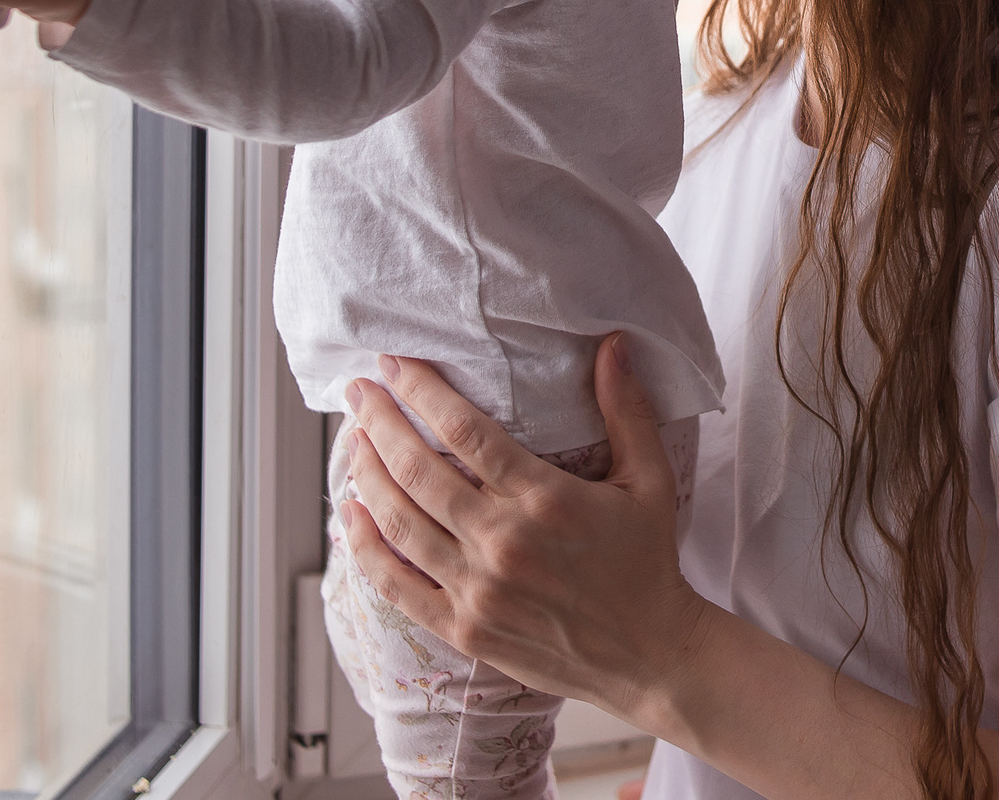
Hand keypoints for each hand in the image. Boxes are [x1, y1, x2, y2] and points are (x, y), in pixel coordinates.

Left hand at [336, 335, 707, 723]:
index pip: (466, 432)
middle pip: (419, 471)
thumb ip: (626, 409)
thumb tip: (613, 342)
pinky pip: (396, 585)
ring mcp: (478, 591)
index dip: (422, 392)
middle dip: (380, 422)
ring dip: (366, 475)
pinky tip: (349, 515)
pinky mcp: (463, 629)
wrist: (649, 656)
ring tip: (352, 441)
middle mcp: (504, 543)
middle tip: (359, 391)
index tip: (394, 363)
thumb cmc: (648, 562)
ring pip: (400, 522)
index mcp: (546, 499)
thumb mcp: (650, 479)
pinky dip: (365, 548)